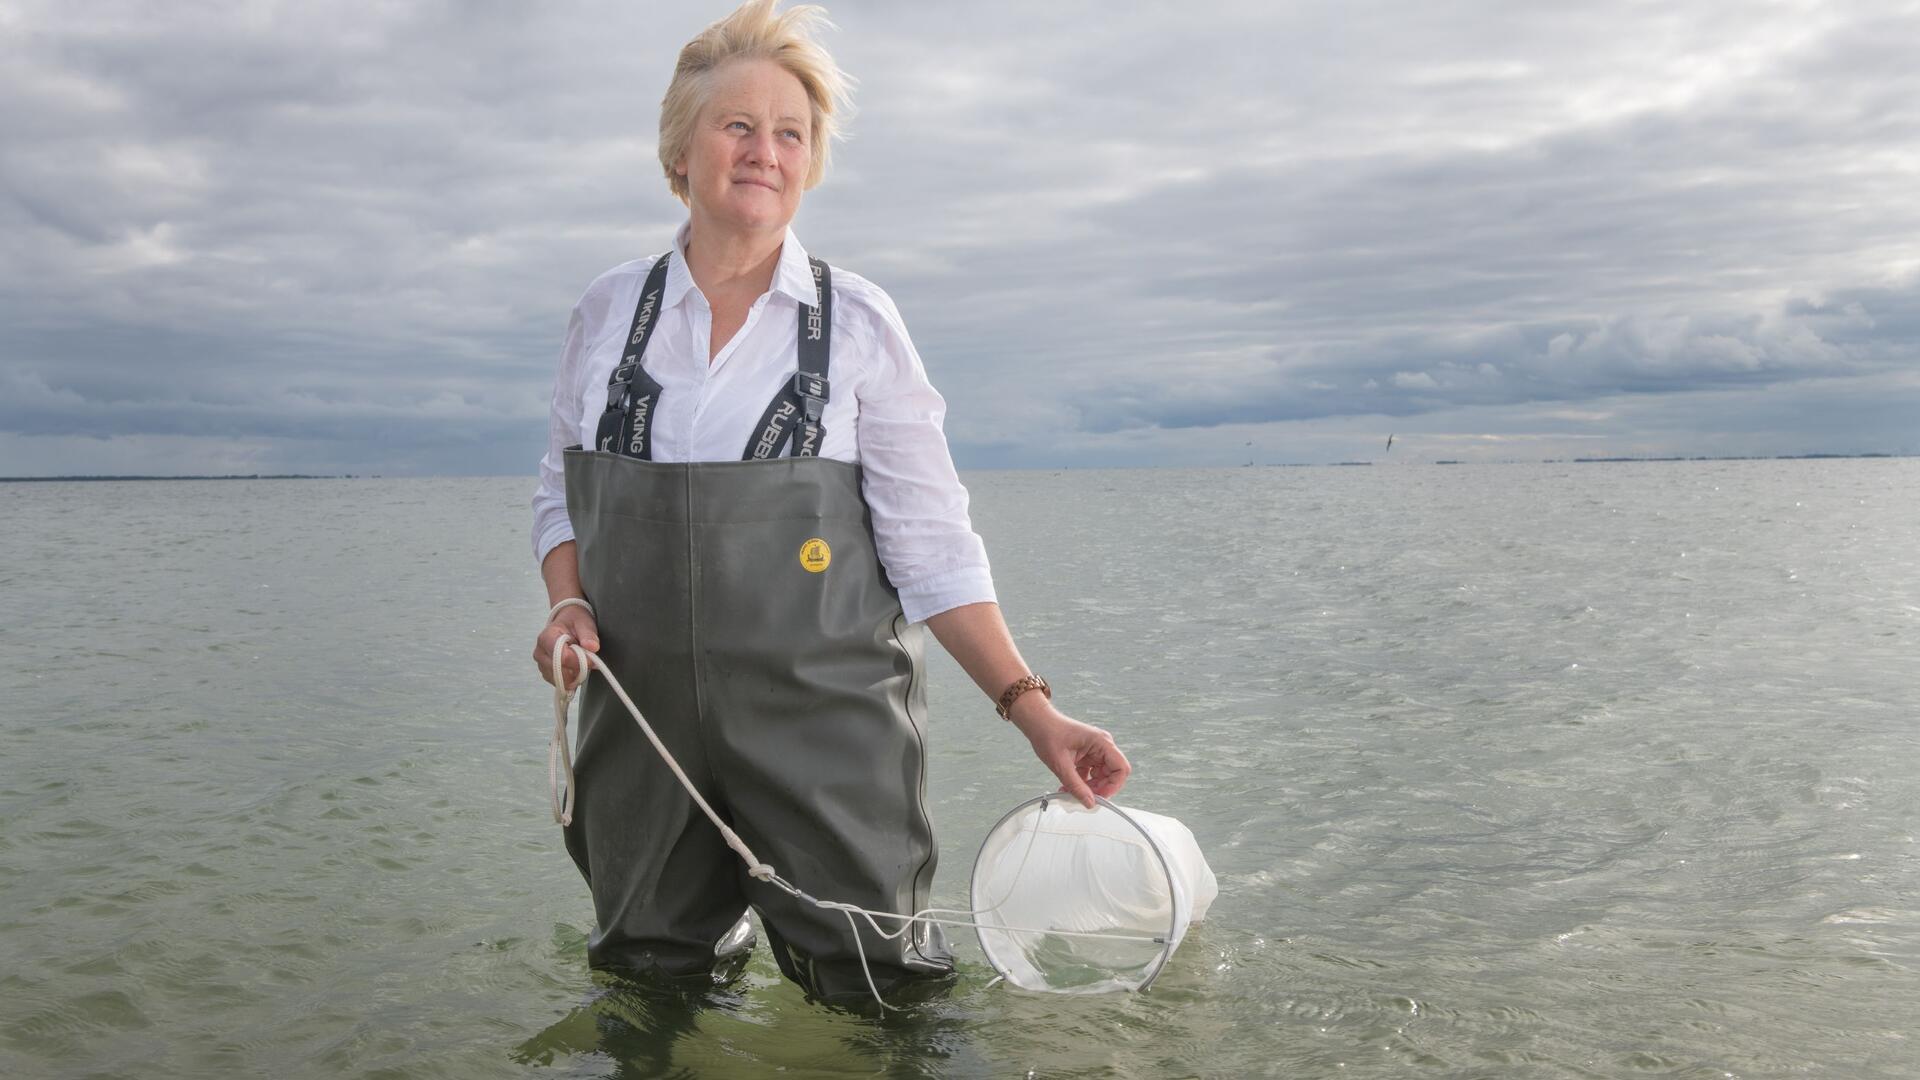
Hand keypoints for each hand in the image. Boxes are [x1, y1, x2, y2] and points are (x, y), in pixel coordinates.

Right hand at [534, 605, 599, 688]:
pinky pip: (559, 683)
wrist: (567, 622)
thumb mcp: (584, 622)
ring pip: (560, 680)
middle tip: (588, 661)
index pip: (562, 657)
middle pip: (560, 672)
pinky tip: (576, 668)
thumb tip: (592, 647)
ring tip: (581, 662)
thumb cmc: (574, 621)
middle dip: (578, 670)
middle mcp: (540, 652)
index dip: (579, 661)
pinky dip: (571, 679)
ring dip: (575, 676)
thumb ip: (588, 634)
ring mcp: (542, 664)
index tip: (591, 658)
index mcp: (547, 637)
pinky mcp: (546, 672)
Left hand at [1008, 698, 1131, 808]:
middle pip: (1112, 775)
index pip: (1121, 768)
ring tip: (1070, 791)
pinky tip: (1067, 786)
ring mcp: (1094, 751)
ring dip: (1088, 787)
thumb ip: (1076, 785)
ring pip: (1101, 776)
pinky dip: (1081, 782)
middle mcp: (1101, 746)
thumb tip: (1089, 803)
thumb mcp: (1061, 764)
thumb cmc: (1048, 734)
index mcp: (1101, 742)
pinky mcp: (1086, 755)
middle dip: (1098, 789)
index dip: (1114, 786)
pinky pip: (1090, 774)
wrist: (1038, 723)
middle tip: (1082, 797)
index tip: (1100, 797)